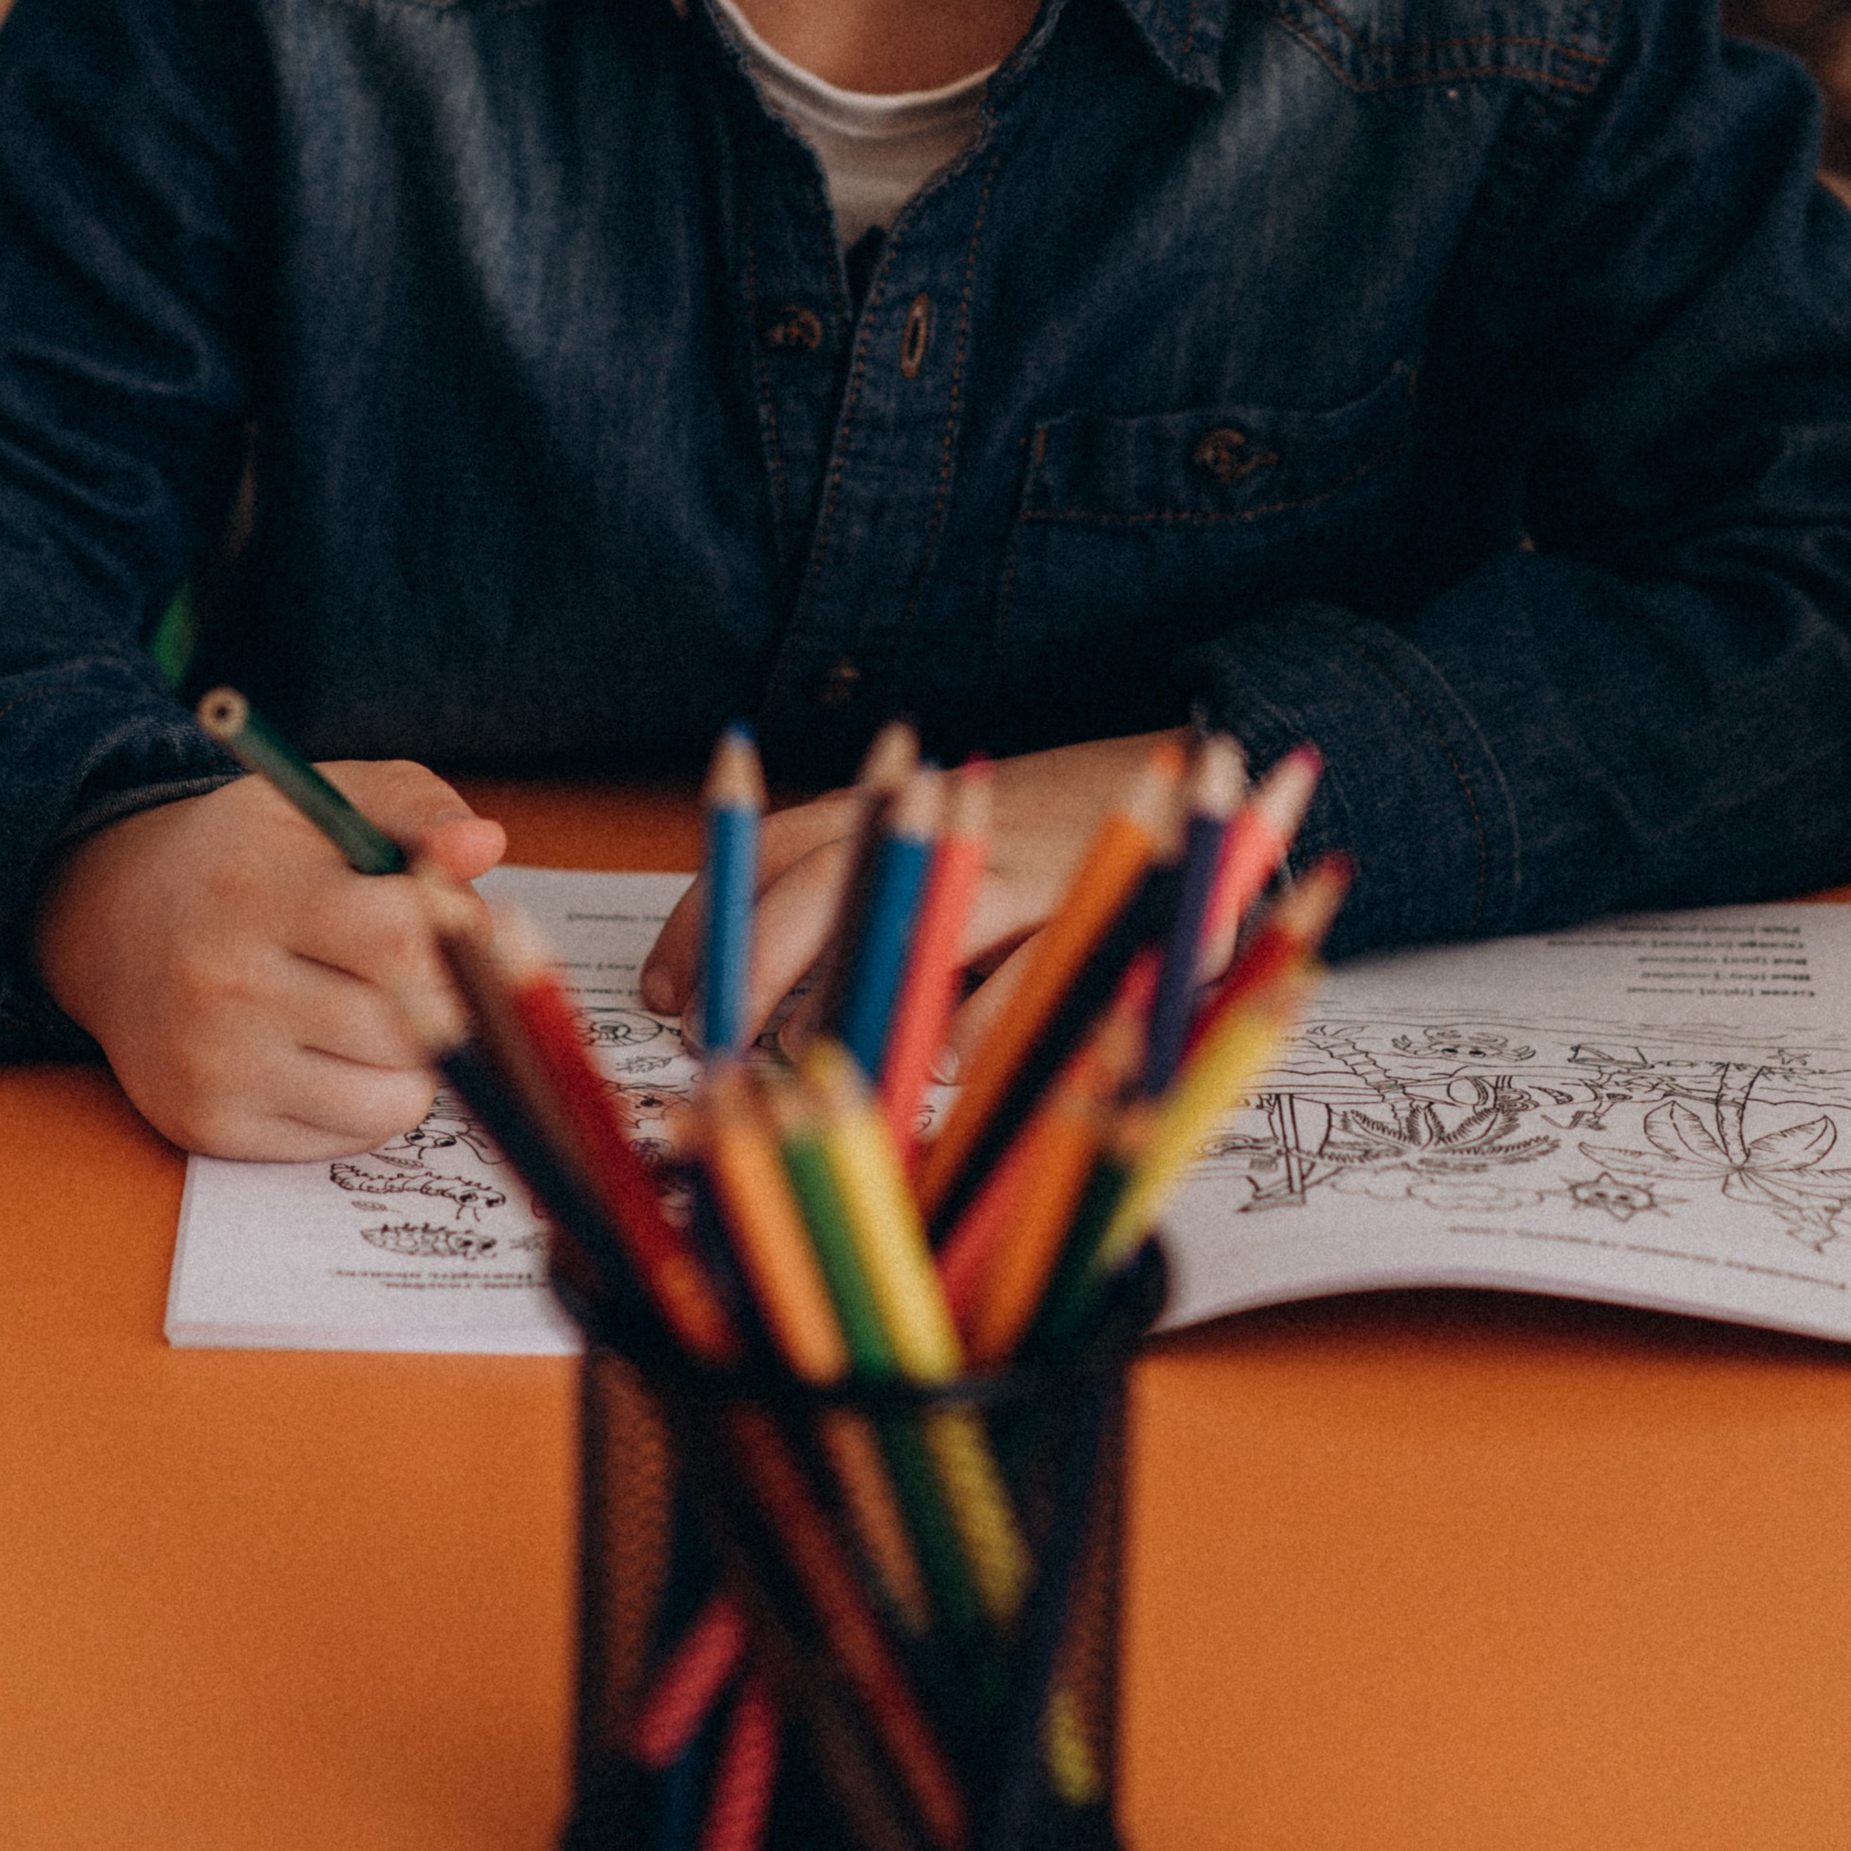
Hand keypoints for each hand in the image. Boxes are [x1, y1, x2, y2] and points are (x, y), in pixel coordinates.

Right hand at [34, 762, 506, 1157]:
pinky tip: (337, 1049)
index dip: (457, 934)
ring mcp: (214, 1065)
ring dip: (418, 1058)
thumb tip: (485, 846)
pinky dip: (372, 1098)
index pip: (400, 939)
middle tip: (428, 971)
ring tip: (383, 1007)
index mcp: (256, 890)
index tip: (455, 922)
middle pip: (407, 1028)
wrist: (118, 927)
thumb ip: (415, 808)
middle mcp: (225, 983)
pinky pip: (352, 1137)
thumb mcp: (323, 803)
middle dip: (446, 1000)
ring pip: (393, 1096)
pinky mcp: (212, 1126)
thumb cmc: (247, 860)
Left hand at [639, 729, 1180, 1061]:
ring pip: (916, 932)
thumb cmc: (1035, 842)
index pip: (774, 849)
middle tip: (717, 1046)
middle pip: (827, 882)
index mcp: (898, 810)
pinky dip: (974, 1029)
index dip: (708, 921)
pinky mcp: (1103, 921)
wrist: (1189, 785)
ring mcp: (1027, 873)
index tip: (660, 995)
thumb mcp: (929, 851)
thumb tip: (727, 1005)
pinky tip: (942, 1064)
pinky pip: (1025, 983)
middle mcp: (950, 832)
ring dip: (853, 1008)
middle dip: (757, 969)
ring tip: (810, 1066)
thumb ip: (844, 903)